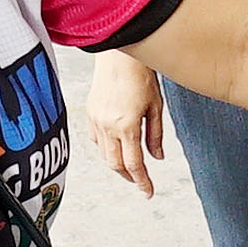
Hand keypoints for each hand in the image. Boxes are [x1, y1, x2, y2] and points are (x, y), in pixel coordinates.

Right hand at [87, 56, 167, 195]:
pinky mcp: (89, 112)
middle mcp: (108, 126)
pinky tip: (115, 145)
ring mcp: (96, 120)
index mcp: (127, 126)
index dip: (142, 182)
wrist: (119, 53)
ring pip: (104, 154)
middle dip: (129, 177)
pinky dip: (106, 148)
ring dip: (117, 164)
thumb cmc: (141, 74)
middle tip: (141, 181)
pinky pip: (96, 140)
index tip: (148, 193)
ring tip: (130, 165)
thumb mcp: (156, 106)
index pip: (134, 164)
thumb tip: (157, 157)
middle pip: (116, 164)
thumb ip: (155, 135)